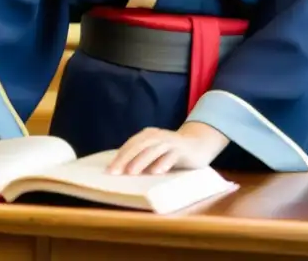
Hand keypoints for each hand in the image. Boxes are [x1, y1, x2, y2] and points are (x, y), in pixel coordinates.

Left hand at [106, 122, 228, 175]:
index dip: (119, 157)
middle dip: (125, 159)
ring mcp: (170, 141)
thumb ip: (141, 157)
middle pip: (138, 146)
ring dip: (142, 161)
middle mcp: (157, 136)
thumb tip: (121, 171)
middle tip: (115, 172)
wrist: (198, 144)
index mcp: (147, 135)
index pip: (130, 145)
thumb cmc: (171, 152)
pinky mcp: (182, 149)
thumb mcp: (155, 151)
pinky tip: (157, 172)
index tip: (109, 171)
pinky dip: (164, 163)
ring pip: (153, 150)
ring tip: (131, 172)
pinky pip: (171, 156)